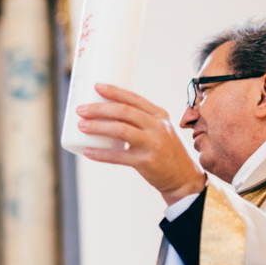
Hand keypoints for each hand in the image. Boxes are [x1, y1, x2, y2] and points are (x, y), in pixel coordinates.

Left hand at [77, 84, 205, 204]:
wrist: (184, 178)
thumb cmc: (166, 151)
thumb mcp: (161, 130)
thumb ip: (141, 121)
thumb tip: (108, 113)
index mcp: (160, 115)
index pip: (134, 98)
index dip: (114, 91)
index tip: (96, 86)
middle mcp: (158, 126)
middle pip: (124, 111)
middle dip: (99, 108)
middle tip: (81, 110)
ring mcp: (153, 144)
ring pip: (120, 130)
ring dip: (97, 127)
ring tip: (81, 126)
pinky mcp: (146, 162)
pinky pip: (118, 156)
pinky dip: (101, 154)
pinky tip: (88, 152)